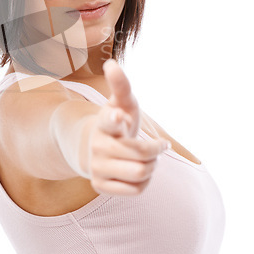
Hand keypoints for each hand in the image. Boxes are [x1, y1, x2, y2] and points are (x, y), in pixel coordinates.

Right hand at [87, 59, 169, 195]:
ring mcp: (97, 167)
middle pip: (141, 154)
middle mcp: (98, 145)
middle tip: (160, 146)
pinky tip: (137, 171)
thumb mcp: (121, 102)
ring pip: (141, 173)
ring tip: (149, 159)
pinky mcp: (99, 186)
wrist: (93, 148)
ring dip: (152, 166)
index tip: (120, 117)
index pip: (108, 120)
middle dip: (157, 150)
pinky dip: (144, 181)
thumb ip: (121, 85)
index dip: (115, 120)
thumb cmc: (116, 121)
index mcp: (104, 122)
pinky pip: (136, 190)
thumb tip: (111, 63)